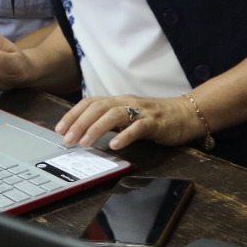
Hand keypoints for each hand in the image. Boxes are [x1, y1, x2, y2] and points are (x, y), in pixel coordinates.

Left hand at [55, 94, 201, 150]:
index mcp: (119, 100)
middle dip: (79, 123)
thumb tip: (85, 131)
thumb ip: (110, 121)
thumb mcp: (129, 117)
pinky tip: (115, 146)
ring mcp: (142, 111)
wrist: (187, 114)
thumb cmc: (156, 118)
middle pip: (98, 107)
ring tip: (85, 143)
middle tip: (67, 140)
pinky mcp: (155, 122)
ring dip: (96, 129)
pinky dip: (125, 136)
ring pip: (114, 114)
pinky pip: (138, 127)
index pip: (90, 102)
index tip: (60, 129)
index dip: (73, 114)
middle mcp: (127, 102)